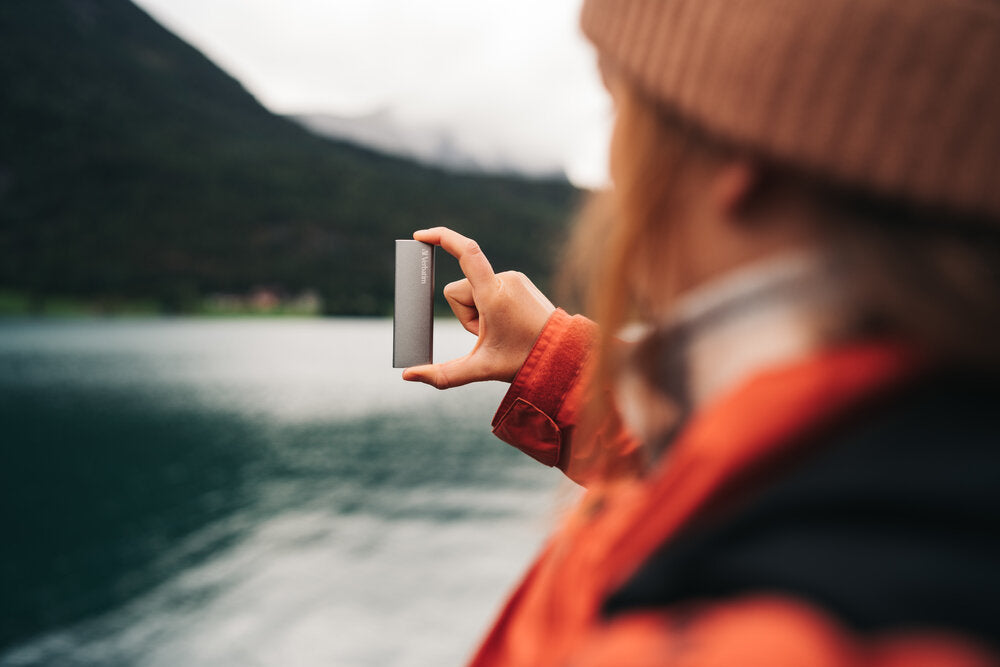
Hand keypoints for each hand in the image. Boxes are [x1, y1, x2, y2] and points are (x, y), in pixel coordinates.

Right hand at [402, 227, 555, 388]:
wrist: (562, 354)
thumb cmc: (523, 360)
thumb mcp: (481, 369)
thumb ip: (443, 375)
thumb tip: (409, 375)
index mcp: (493, 294)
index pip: (466, 252)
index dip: (441, 238)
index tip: (420, 235)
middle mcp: (504, 279)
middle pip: (460, 290)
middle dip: (465, 314)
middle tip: (489, 336)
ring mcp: (513, 278)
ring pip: (474, 291)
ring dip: (478, 312)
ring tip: (501, 330)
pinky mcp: (519, 280)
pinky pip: (490, 288)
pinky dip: (490, 306)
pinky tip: (507, 322)